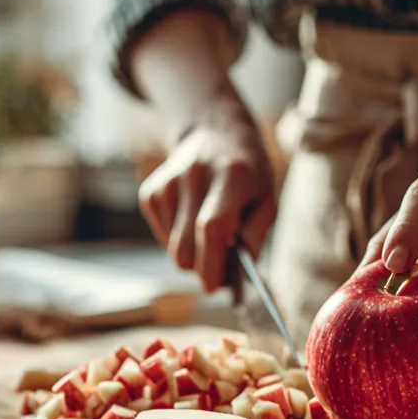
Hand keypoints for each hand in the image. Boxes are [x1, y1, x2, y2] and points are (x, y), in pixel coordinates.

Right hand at [139, 87, 276, 291]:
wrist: (214, 132)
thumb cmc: (248, 173)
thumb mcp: (267, 197)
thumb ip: (257, 232)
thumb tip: (239, 267)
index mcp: (231, 175)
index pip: (211, 229)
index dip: (212, 264)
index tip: (217, 285)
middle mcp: (195, 175)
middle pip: (186, 248)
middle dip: (203, 268)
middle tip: (221, 264)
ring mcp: (168, 182)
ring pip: (172, 249)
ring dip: (192, 254)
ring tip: (209, 235)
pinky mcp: (150, 191)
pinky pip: (162, 238)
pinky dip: (178, 240)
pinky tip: (191, 220)